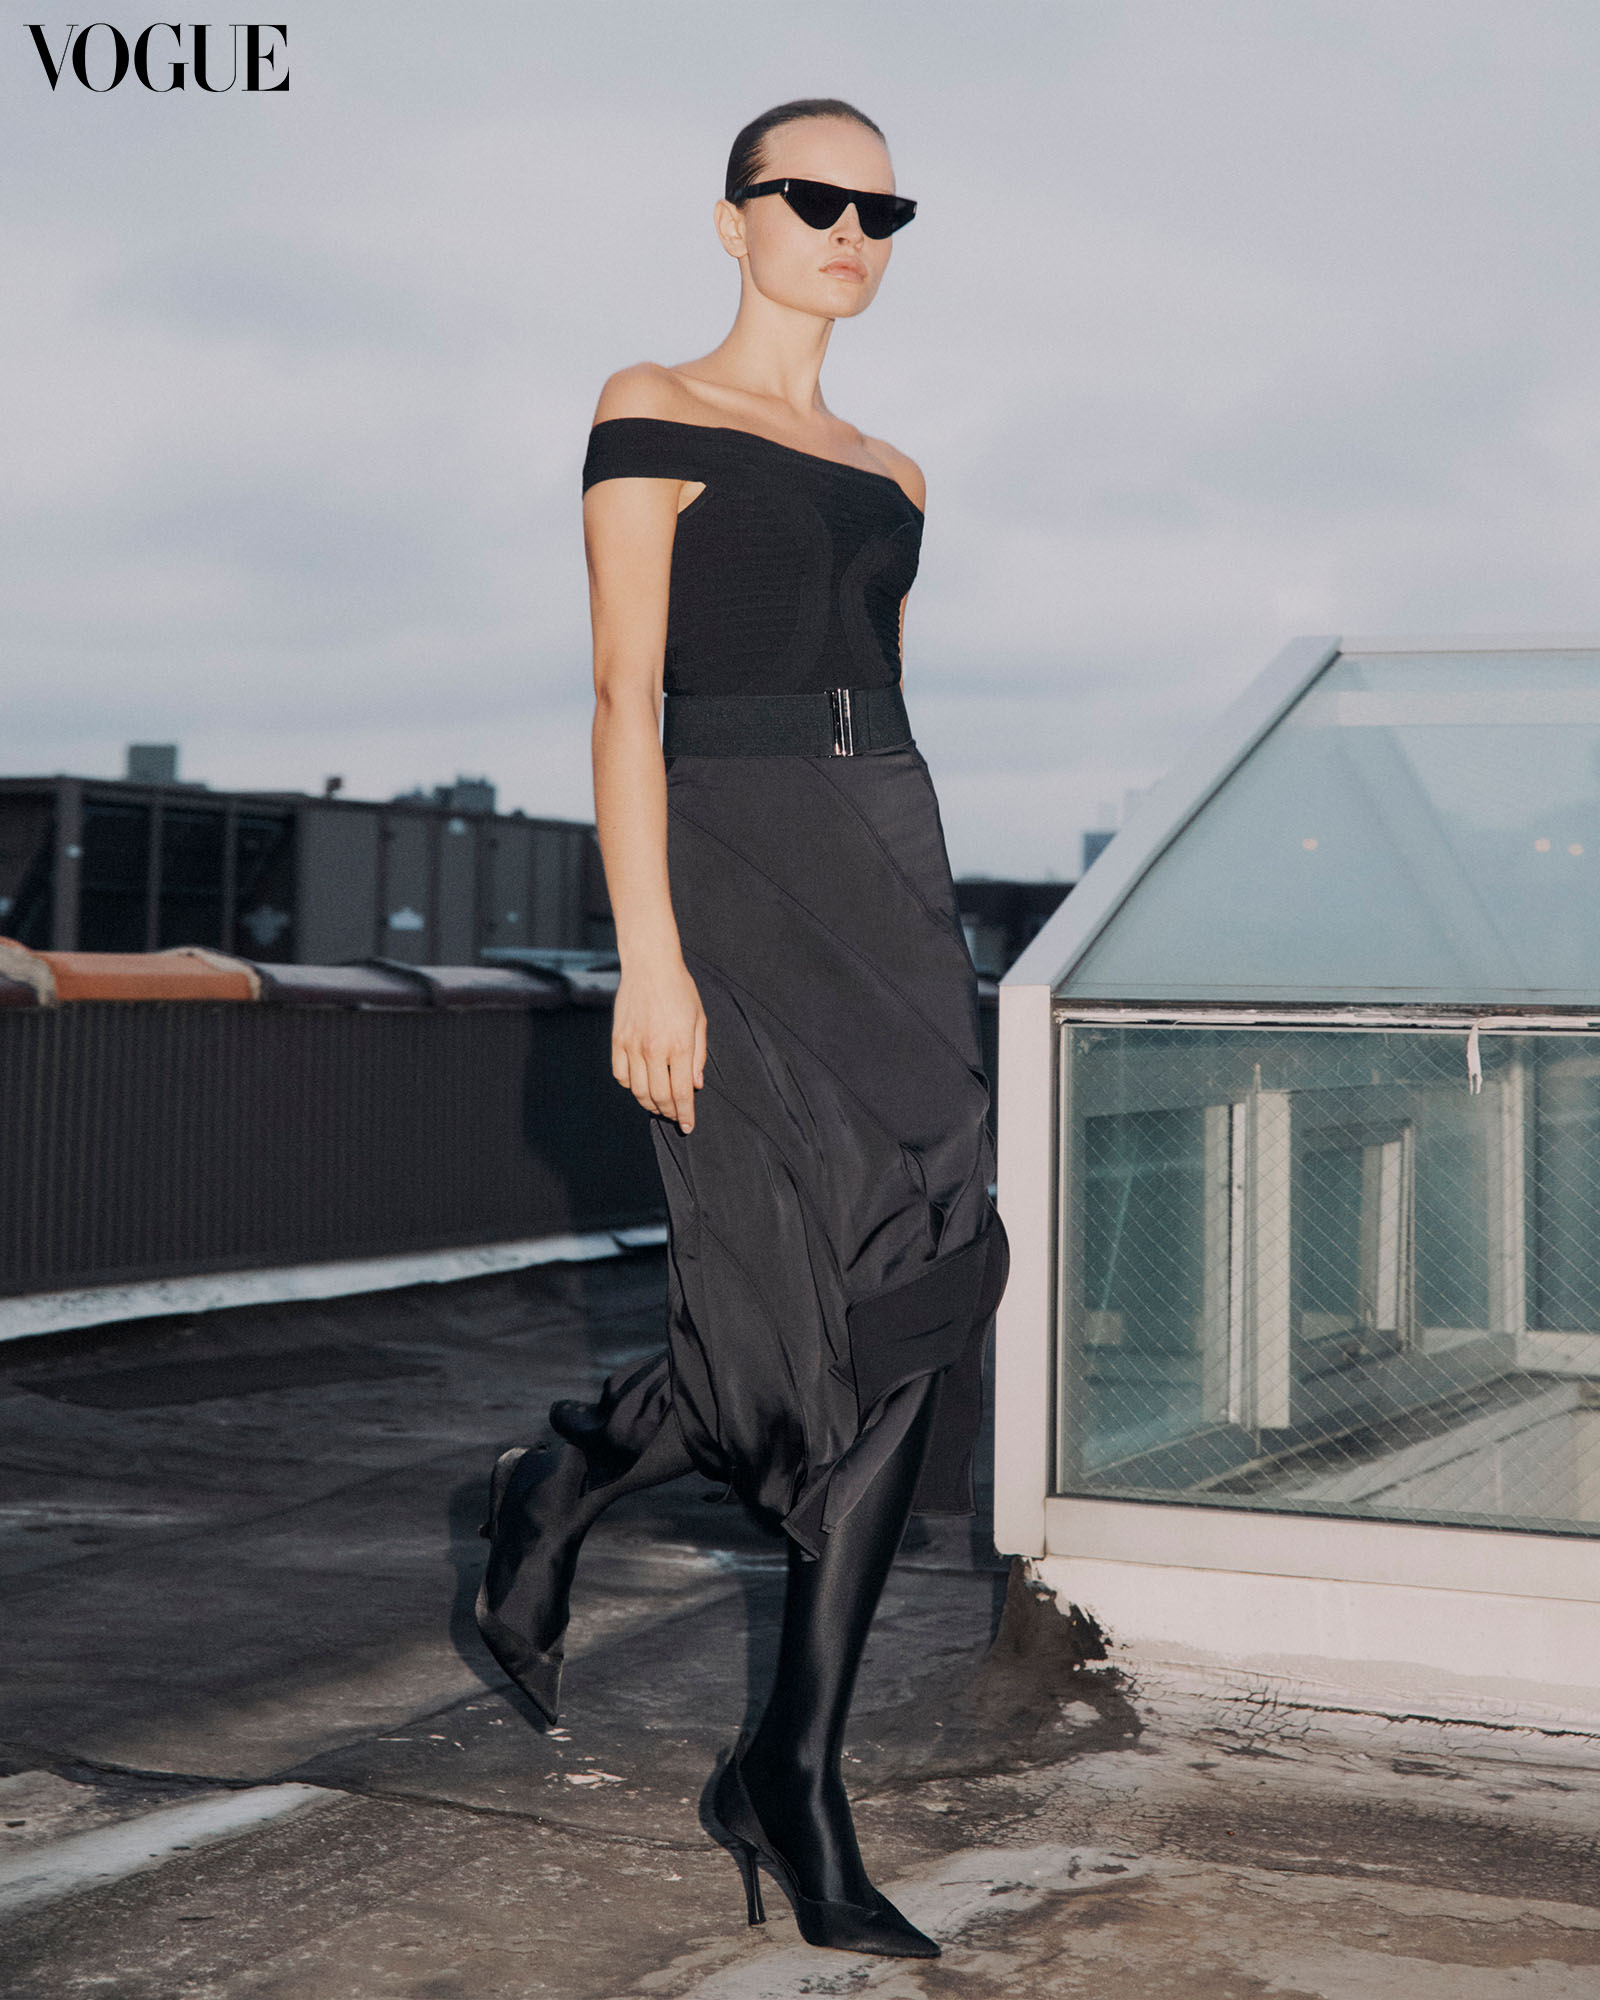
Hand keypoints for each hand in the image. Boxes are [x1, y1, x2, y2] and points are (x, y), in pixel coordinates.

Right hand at [611, 954, 706, 1131]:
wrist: (650, 966)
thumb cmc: (680, 990)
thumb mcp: (699, 1021)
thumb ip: (698, 1056)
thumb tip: (696, 1085)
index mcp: (679, 1046)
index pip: (682, 1093)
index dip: (685, 1114)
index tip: (687, 1126)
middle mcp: (654, 1050)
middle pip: (659, 1096)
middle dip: (669, 1112)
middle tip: (674, 1115)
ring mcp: (632, 1046)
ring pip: (637, 1090)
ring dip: (649, 1102)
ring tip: (658, 1104)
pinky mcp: (617, 1041)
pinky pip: (620, 1075)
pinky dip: (630, 1085)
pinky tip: (640, 1083)